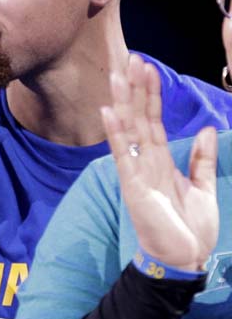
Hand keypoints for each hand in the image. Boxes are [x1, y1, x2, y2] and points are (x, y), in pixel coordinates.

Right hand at [101, 54, 218, 270]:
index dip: (151, 94)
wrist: (183, 259)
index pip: (153, 120)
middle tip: (130, 59)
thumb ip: (202, 159)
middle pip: (138, 118)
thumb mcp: (203, 187)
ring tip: (118, 76)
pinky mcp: (132, 186)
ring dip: (123, 102)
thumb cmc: (189, 227)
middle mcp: (145, 161)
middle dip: (135, 89)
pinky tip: (110, 112)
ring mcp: (136, 172)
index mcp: (161, 160)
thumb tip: (208, 129)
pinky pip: (123, 155)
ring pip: (128, 130)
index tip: (148, 68)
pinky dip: (116, 134)